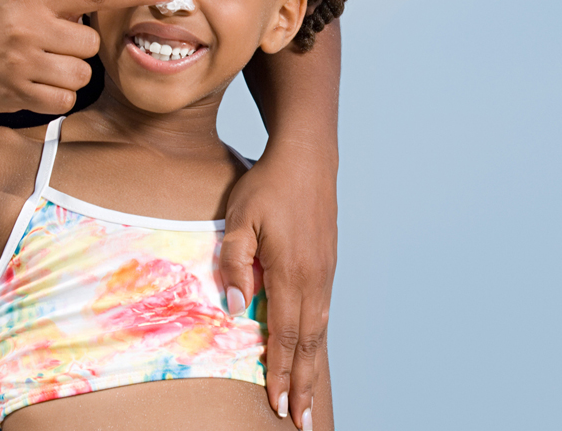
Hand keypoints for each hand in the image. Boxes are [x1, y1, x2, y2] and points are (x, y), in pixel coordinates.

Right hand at [0, 0, 177, 114]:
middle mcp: (30, 26)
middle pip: (91, 44)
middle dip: (78, 48)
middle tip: (50, 45)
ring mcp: (24, 61)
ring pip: (82, 74)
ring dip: (69, 74)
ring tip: (41, 65)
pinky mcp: (19, 92)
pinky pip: (65, 99)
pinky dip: (56, 96)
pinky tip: (34, 84)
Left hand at [220, 142, 337, 428]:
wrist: (308, 157)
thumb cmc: (268, 185)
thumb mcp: (239, 219)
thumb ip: (234, 263)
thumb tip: (236, 308)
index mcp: (292, 272)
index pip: (286, 334)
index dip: (282, 373)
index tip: (280, 405)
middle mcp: (315, 278)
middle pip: (309, 343)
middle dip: (305, 385)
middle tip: (303, 422)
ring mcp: (325, 272)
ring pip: (320, 330)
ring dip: (313, 368)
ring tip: (310, 400)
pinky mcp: (327, 265)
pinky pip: (323, 312)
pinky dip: (318, 341)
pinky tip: (312, 353)